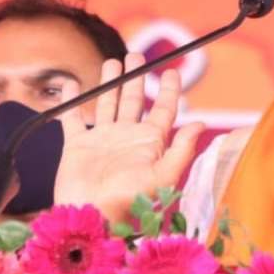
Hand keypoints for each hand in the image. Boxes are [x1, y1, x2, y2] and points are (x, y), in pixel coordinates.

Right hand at [54, 53, 203, 222]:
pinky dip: (71, 101)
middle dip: (135, 78)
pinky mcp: (77, 146)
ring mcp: (102, 140)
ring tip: (113, 62)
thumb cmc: (132, 202)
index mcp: (151, 141)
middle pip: (133, 99)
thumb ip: (182, 149)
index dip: (168, 90)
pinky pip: (73, 118)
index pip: (163, 109)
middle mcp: (127, 137)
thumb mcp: (164, 176)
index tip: (171, 71)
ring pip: (107, 103)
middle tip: (136, 55)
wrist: (93, 219)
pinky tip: (72, 84)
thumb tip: (202, 123)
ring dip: (109, 83)